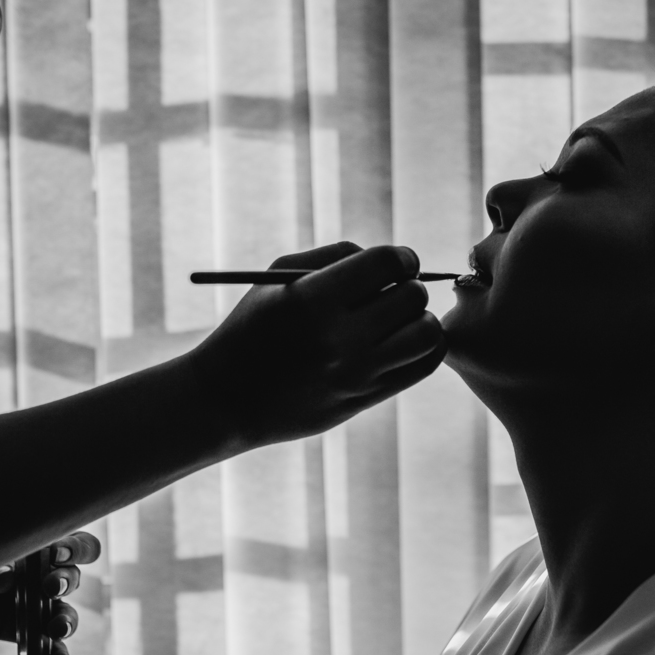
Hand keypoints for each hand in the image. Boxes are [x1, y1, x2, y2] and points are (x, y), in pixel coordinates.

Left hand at [0, 532, 101, 654]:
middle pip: (73, 579)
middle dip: (65, 582)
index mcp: (48, 547)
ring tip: (55, 628)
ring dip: (67, 622)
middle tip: (49, 587)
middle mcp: (49, 576)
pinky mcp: (26, 632)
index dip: (77, 550)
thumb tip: (4, 579)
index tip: (56, 554)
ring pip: (66, 615)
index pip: (82, 547)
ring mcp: (39, 606)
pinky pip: (50, 647)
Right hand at [186, 242, 448, 450]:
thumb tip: (394, 259)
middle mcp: (339, 339)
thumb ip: (337, 255)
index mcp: (314, 301)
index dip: (401, 256)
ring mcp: (357, 373)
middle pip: (411, 296)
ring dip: (421, 318)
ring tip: (399, 318)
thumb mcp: (279, 278)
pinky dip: (427, 346)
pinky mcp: (366, 398)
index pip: (386, 263)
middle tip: (395, 289)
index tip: (398, 262)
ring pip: (426, 334)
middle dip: (409, 285)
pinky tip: (405, 339)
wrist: (227, 399)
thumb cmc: (253, 327)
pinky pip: (422, 366)